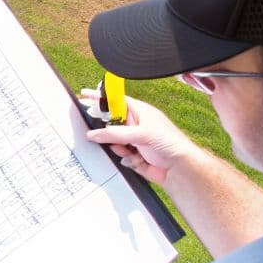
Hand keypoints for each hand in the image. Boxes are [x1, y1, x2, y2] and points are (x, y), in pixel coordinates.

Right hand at [82, 92, 208, 184]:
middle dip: (107, 131)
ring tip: (130, 151)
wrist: (179, 169)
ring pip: (112, 142)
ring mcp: (134, 141)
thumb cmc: (170, 143)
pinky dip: (125, 159)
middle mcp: (135, 125)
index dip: (100, 97)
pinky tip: (137, 160)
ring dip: (118, 148)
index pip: (115, 100)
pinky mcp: (133, 156)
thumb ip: (115, 133)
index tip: (84, 94)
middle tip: (103, 134)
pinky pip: (119, 156)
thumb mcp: (141, 133)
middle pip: (110, 123)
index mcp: (139, 112)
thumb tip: (94, 134)